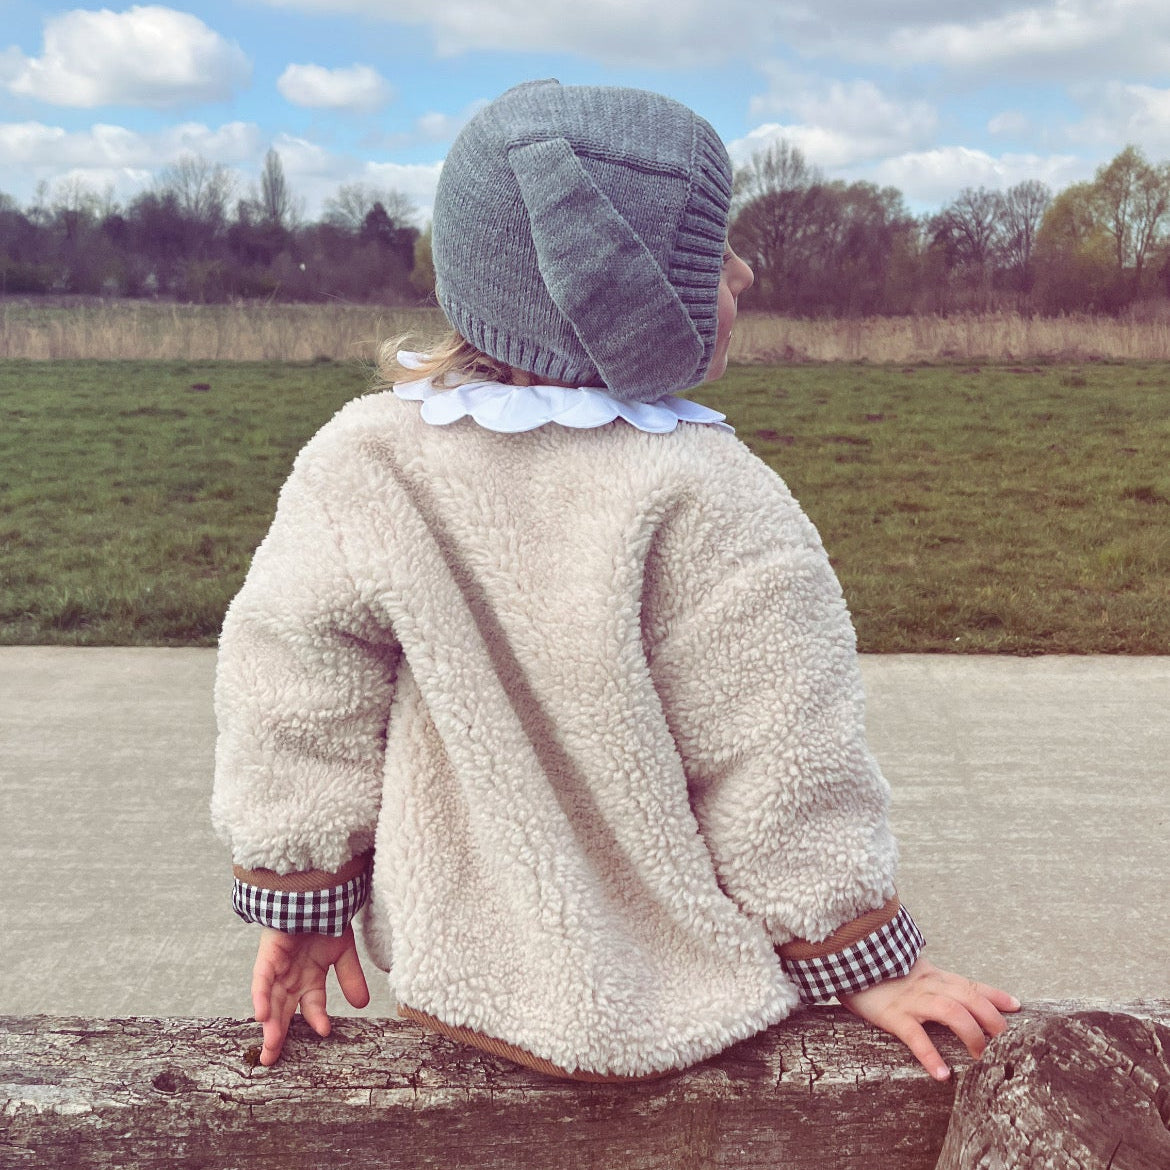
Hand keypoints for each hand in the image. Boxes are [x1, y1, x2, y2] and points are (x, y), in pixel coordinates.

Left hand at [251, 924, 369, 1066]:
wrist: (317, 891)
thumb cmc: (328, 916)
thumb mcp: (343, 950)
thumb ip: (350, 977)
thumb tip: (363, 1004)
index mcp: (310, 976)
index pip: (311, 1005)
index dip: (316, 1019)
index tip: (324, 1032)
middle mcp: (292, 976)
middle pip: (282, 1010)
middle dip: (277, 1035)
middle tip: (271, 1060)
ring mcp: (278, 967)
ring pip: (270, 1001)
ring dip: (270, 1023)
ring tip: (270, 1045)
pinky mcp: (268, 956)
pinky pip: (261, 980)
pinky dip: (260, 997)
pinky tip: (261, 1015)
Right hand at [838, 956, 1019, 1080]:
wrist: (845, 958)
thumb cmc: (876, 970)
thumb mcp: (907, 972)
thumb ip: (927, 981)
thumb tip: (945, 994)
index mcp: (933, 976)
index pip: (971, 984)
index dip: (995, 995)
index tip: (1017, 1007)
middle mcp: (928, 985)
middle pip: (970, 998)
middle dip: (992, 1020)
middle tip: (1003, 1044)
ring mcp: (911, 999)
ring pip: (951, 1012)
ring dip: (971, 1036)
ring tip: (979, 1058)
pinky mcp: (892, 1014)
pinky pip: (916, 1036)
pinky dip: (930, 1055)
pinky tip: (941, 1074)